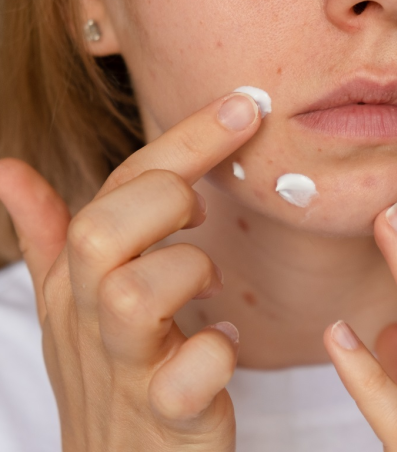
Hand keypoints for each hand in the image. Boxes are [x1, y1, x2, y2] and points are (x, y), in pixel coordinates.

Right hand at [0, 92, 261, 450]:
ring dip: (188, 272)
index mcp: (77, 280)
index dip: (183, 141)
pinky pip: (188, 376)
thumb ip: (51, 236)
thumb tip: (10, 171)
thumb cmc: (105, 375)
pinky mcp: (169, 416)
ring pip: (135, 295)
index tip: (246, 107)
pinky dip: (218, 352)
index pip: (120, 187)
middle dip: (165, 201)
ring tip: (209, 286)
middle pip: (105, 232)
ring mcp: (127, 369)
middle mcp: (93, 318)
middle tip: (200, 216)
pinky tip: (226, 343)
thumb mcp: (69, 303)